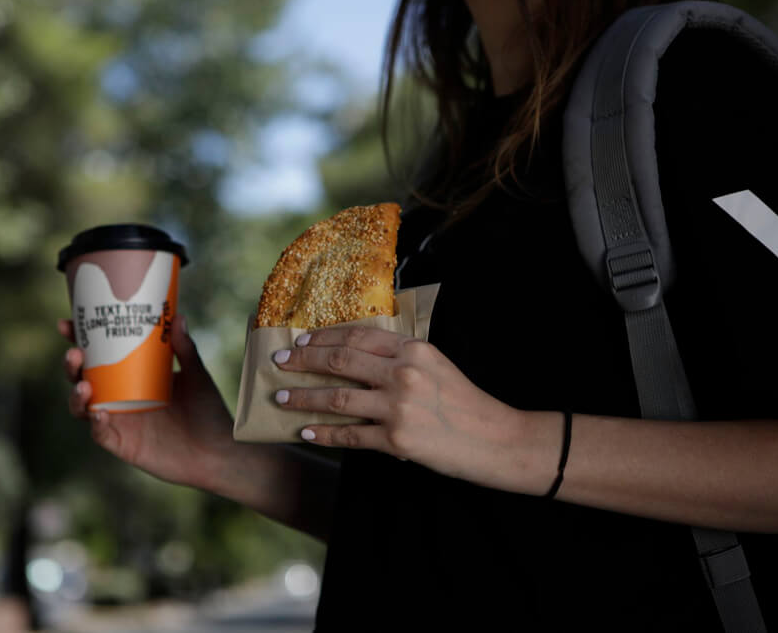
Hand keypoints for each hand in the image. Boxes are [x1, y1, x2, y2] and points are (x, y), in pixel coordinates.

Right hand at [58, 314, 235, 490]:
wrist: (217, 451)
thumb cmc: (207, 411)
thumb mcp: (196, 375)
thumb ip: (185, 349)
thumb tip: (178, 316)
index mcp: (131, 376)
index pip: (99, 354)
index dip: (78, 339)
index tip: (67, 323)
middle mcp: (119, 397)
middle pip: (82, 378)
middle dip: (72, 365)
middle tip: (75, 353)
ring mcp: (119, 421)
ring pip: (82, 407)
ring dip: (76, 395)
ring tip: (84, 386)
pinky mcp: (122, 444)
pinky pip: (100, 434)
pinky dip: (96, 424)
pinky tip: (101, 413)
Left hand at [272, 326, 559, 494]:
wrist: (497, 441)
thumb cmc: (467, 404)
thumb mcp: (437, 366)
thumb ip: (402, 357)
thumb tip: (358, 356)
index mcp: (413, 350)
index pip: (358, 335)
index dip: (325, 337)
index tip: (301, 340)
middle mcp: (404, 373)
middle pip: (341, 360)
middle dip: (304, 361)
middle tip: (280, 363)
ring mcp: (400, 407)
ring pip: (338, 397)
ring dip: (304, 397)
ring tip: (281, 398)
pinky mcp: (397, 440)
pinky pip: (350, 435)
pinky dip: (324, 433)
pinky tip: (305, 432)